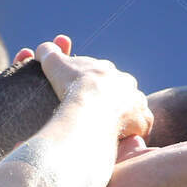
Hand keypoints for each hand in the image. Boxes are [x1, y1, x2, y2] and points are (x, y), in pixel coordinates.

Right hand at [34, 40, 151, 141]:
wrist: (92, 107)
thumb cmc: (73, 87)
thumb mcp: (55, 65)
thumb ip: (49, 54)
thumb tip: (43, 48)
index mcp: (106, 70)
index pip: (102, 76)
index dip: (93, 86)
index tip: (85, 96)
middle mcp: (126, 82)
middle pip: (120, 91)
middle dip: (112, 100)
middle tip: (99, 114)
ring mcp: (136, 101)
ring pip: (133, 108)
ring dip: (125, 115)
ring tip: (112, 128)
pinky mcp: (142, 121)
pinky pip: (142, 126)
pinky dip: (136, 131)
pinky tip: (126, 138)